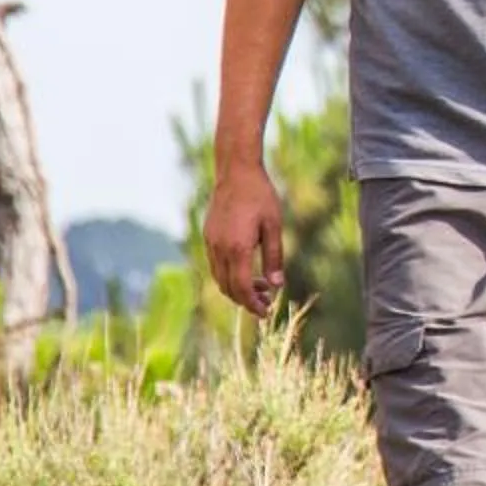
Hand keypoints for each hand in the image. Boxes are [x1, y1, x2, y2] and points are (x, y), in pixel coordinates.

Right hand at [203, 161, 286, 318]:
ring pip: (219, 278)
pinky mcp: (208, 236)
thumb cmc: (260, 196)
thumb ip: (274, 257)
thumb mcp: (274, 226)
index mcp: (237, 248)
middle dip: (246, 300)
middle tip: (267, 304)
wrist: (236, 172)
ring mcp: (210, 242)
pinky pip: (216, 265)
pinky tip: (247, 271)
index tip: (265, 313)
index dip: (253, 304)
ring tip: (261, 287)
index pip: (241, 288)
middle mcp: (219, 248)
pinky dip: (229, 275)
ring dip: (238, 288)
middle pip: (228, 288)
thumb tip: (277, 285)